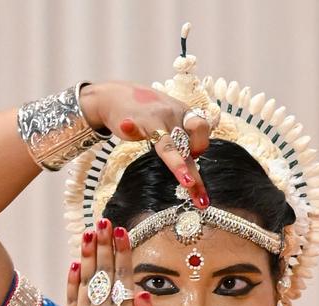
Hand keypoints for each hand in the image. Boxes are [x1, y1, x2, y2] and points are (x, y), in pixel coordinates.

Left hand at [63, 218, 157, 305]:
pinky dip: (73, 280)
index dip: (122, 252)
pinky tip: (74, 263)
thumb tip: (142, 292)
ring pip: (86, 281)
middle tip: (103, 221)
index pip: (122, 276)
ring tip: (89, 233)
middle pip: (103, 272)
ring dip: (87, 255)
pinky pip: (71, 299)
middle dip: (103, 244)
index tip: (121, 232)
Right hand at [79, 81, 219, 208]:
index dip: (200, 148)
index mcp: (185, 115)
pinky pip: (132, 126)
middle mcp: (174, 116)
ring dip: (177, 162)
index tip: (193, 165)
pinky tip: (125, 127)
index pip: (202, 132)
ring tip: (186, 180)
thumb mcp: (170, 119)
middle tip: (202, 199)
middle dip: (196, 174)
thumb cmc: (146, 112)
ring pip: (168, 145)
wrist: (116, 94)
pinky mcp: (133, 121)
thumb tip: (193, 167)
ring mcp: (154, 118)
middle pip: (190, 146)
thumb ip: (182, 140)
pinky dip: (129, 128)